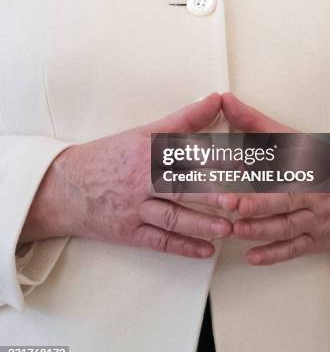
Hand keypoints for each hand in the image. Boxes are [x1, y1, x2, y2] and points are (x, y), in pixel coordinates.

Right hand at [20, 94, 236, 258]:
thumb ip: (183, 120)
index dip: (215, 158)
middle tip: (238, 201)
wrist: (65, 187)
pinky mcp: (129, 233)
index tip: (243, 162)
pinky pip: (159, 242)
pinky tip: (206, 251)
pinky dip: (183, 247)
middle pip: (179, 187)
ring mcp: (134, 209)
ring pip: (172, 217)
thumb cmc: (109, 157)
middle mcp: (140, 181)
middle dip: (210, 195)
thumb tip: (216, 100)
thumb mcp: (142, 134)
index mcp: (146, 153)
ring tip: (227, 229)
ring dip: (201, 224)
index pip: (185, 154)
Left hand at [222, 93, 329, 265]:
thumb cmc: (326, 166)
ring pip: (286, 227)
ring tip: (236, 229)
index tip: (235, 164)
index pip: (282, 163)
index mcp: (307, 166)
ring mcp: (315, 220)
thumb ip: (256, 123)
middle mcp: (313, 194)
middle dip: (256, 203)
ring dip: (260, 229)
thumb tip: (227, 102)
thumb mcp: (295, 140)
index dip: (259, 165)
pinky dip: (273, 254)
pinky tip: (252, 256)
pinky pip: (294, 249)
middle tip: (231, 204)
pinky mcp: (316, 241)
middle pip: (284, 200)